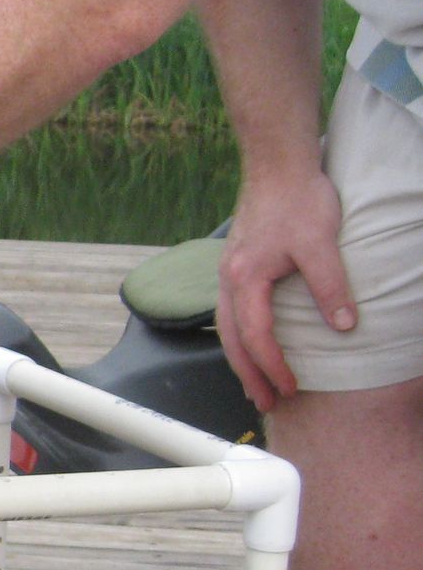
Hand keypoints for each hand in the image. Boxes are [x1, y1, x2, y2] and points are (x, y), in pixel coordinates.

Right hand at [215, 165, 353, 411]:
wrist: (277, 165)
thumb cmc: (298, 200)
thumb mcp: (321, 244)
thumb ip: (330, 287)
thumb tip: (344, 327)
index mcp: (245, 279)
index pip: (255, 335)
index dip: (272, 365)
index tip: (291, 388)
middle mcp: (228, 280)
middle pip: (230, 339)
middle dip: (248, 374)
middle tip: (266, 404)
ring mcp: (228, 273)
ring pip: (225, 328)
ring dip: (240, 359)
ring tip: (256, 384)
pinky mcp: (235, 266)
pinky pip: (229, 313)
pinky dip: (238, 337)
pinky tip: (251, 344)